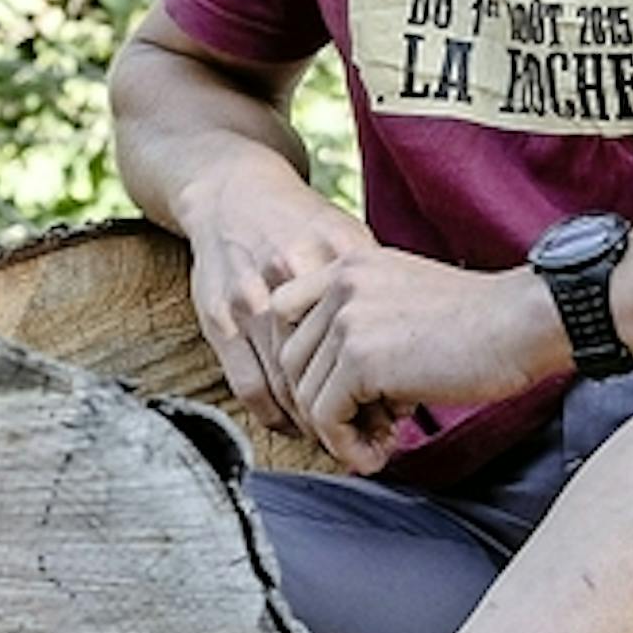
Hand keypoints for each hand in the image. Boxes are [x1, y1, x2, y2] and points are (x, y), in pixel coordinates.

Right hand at [176, 167, 380, 438]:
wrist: (236, 193)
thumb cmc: (302, 226)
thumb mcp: (349, 240)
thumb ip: (376, 289)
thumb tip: (414, 354)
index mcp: (338, 255)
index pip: (370, 344)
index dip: (387, 392)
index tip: (398, 418)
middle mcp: (292, 275)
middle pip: (329, 371)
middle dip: (353, 417)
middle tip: (370, 438)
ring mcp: (251, 300)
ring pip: (289, 388)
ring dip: (316, 424)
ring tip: (336, 438)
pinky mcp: (218, 319)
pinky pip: (250, 388)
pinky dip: (276, 418)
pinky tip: (294, 425)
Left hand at [265, 246, 556, 473]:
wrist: (524, 322)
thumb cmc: (483, 322)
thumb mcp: (408, 298)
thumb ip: (365, 321)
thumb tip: (337, 385)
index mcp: (349, 264)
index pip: (285, 312)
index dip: (305, 359)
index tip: (340, 391)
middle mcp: (339, 284)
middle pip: (291, 360)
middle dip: (322, 403)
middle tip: (368, 428)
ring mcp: (346, 320)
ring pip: (305, 393)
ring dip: (336, 430)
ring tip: (379, 445)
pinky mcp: (360, 359)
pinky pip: (326, 417)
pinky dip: (346, 446)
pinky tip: (378, 456)